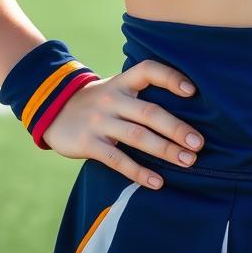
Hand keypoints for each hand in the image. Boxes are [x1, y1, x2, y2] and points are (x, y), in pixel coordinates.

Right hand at [38, 59, 204, 189]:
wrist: (53, 109)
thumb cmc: (99, 102)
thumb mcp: (116, 88)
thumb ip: (141, 94)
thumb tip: (186, 107)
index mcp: (122, 82)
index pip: (148, 71)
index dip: (171, 78)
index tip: (192, 91)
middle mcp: (113, 99)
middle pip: (149, 112)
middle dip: (176, 128)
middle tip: (198, 143)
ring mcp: (100, 121)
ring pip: (137, 136)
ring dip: (165, 150)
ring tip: (188, 161)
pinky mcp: (89, 144)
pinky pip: (117, 160)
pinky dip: (138, 172)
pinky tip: (157, 182)